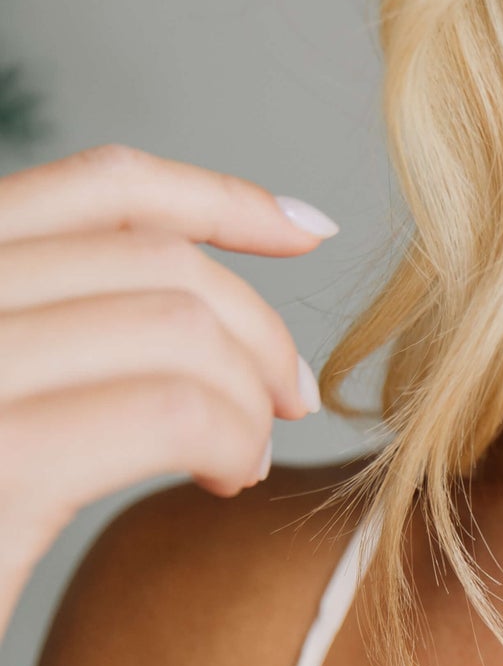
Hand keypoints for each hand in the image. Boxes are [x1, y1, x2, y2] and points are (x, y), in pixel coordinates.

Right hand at [0, 142, 336, 635]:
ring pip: (178, 328)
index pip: (96, 187)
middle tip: (290, 400)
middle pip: (157, 263)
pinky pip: (172, 410)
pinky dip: (232, 437)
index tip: (310, 229)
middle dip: (258, 327)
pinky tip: (226, 479)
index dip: (222, 196)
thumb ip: (60, 333)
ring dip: (249, 395)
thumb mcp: (6, 396)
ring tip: (242, 458)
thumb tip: (198, 306)